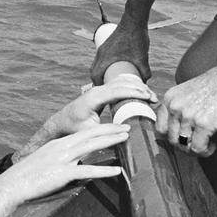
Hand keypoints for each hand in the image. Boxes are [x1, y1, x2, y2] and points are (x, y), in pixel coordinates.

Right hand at [0, 124, 130, 205]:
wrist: (12, 185)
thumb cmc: (28, 177)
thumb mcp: (46, 163)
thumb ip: (61, 160)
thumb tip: (74, 164)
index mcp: (59, 144)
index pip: (85, 132)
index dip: (102, 128)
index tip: (116, 126)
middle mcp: (62, 147)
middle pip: (91, 134)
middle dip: (111, 129)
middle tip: (128, 127)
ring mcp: (62, 159)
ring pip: (91, 146)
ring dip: (110, 141)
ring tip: (126, 139)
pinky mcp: (62, 174)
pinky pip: (87, 171)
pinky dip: (104, 170)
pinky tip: (117, 171)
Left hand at [16, 79, 155, 161]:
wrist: (61, 122)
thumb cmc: (73, 128)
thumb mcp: (89, 133)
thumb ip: (106, 133)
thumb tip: (126, 134)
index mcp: (93, 98)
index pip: (117, 91)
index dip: (134, 93)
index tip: (148, 97)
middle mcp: (96, 90)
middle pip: (122, 84)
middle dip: (139, 89)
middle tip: (155, 98)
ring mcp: (98, 89)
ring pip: (121, 83)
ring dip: (137, 87)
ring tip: (152, 96)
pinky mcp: (101, 92)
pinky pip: (118, 86)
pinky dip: (131, 88)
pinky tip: (141, 94)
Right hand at [90, 17, 149, 84]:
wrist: (134, 19)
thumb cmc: (136, 37)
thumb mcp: (142, 57)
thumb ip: (145, 71)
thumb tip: (146, 82)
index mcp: (105, 57)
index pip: (95, 76)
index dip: (98, 86)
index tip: (105, 93)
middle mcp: (101, 53)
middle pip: (94, 71)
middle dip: (99, 81)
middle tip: (108, 90)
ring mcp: (103, 47)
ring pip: (97, 64)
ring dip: (101, 73)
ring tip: (110, 81)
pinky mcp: (107, 44)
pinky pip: (101, 58)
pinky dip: (103, 65)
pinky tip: (112, 68)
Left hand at [156, 68, 216, 156]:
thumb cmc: (214, 83)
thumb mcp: (187, 91)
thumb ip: (178, 107)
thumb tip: (177, 129)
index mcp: (170, 98)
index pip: (160, 127)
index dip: (170, 136)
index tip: (180, 139)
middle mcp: (176, 107)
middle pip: (171, 139)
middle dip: (183, 145)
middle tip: (195, 143)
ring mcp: (189, 116)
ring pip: (184, 146)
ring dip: (195, 149)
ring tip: (205, 144)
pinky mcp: (204, 124)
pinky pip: (198, 148)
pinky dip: (205, 151)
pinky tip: (212, 146)